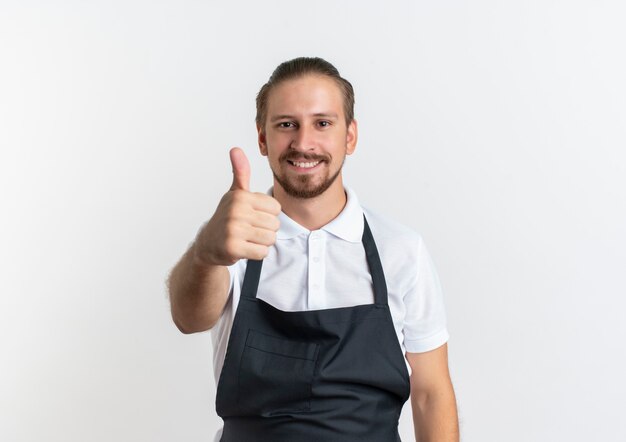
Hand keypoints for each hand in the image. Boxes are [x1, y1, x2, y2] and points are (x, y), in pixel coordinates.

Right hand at [193, 147, 280, 265]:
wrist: (208, 244)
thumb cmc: (227, 218)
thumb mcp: (234, 194)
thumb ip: (240, 173)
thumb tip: (236, 149)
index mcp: (241, 196)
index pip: (276, 208)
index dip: (268, 215)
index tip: (253, 216)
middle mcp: (236, 211)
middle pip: (275, 225)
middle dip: (265, 230)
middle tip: (249, 230)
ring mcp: (234, 230)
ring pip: (270, 239)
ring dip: (262, 242)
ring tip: (247, 238)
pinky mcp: (233, 248)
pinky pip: (262, 252)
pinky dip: (256, 253)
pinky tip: (245, 248)